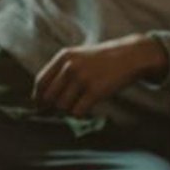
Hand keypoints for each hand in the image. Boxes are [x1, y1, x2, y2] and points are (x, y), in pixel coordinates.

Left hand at [32, 35, 169, 116]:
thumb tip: (42, 98)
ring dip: (69, 110)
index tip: (39, 105)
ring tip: (79, 104)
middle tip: (62, 108)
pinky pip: (77, 111)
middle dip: (53, 106)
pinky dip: (79, 114)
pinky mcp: (96, 91)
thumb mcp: (78, 57)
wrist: (131, 56)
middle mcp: (70, 67)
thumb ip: (60, 72)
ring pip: (62, 106)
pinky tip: (86, 107)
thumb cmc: (102, 60)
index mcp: (63, 57)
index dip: (38, 97)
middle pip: (49, 97)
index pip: (40, 82)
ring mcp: (83, 79)